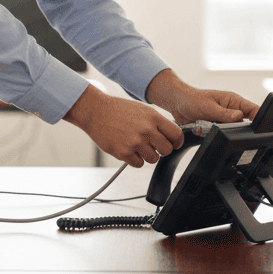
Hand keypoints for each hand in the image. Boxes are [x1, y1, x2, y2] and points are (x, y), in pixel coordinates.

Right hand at [64, 85, 184, 167]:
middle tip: (153, 146)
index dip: (176, 141)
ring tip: (137, 146)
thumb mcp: (142, 109)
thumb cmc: (118, 109)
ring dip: (147, 155)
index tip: (174, 144)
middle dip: (162, 150)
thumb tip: (170, 135)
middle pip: (167, 150)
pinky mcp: (124, 152)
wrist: (96, 111)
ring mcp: (135, 142)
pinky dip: (135, 159)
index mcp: (153, 117)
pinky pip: (138, 164)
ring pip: (153, 159)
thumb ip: (156, 122)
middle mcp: (146, 130)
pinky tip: (128, 149)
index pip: (176, 134)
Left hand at [144, 69, 259, 125]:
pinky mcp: (218, 126)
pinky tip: (202, 128)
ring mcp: (225, 119)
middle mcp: (232, 110)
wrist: (177, 104)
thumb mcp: (208, 107)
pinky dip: (213, 135)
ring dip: (220, 132)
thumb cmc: (192, 99)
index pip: (254, 110)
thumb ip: (224, 114)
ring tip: (207, 124)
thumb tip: (239, 117)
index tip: (260, 130)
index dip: (260, 120)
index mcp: (234, 101)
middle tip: (221, 127)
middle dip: (235, 129)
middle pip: (245, 124)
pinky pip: (221, 135)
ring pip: (232, 132)